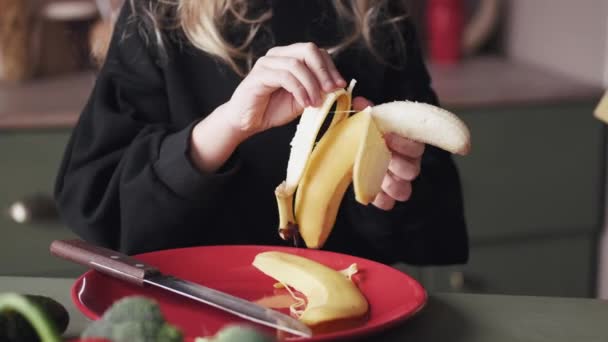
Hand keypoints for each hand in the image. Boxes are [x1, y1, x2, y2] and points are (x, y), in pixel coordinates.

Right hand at [226, 42, 346, 137]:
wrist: (247, 121)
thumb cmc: (272, 109)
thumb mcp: (304, 101)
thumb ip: (319, 93)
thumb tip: (341, 90)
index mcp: (290, 57)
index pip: (316, 52)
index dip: (330, 67)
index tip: (340, 85)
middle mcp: (278, 55)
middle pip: (308, 50)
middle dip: (324, 71)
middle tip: (331, 90)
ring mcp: (267, 63)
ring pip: (297, 64)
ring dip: (311, 85)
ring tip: (315, 103)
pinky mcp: (259, 75)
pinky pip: (285, 76)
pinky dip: (299, 90)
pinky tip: (304, 103)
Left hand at [352, 97, 424, 210]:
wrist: (361, 148)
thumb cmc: (372, 132)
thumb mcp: (370, 120)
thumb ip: (367, 111)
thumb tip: (359, 102)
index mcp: (408, 144)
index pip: (416, 146)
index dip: (404, 143)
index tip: (388, 136)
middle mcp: (408, 164)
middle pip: (412, 170)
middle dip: (397, 165)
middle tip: (383, 157)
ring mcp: (399, 182)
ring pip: (405, 191)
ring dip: (391, 185)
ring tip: (379, 177)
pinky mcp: (387, 195)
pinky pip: (389, 203)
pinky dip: (380, 200)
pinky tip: (370, 193)